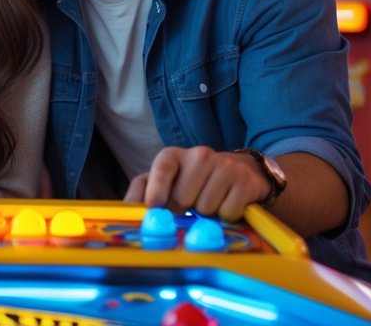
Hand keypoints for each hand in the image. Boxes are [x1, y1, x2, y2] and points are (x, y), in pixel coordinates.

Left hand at [123, 146, 269, 221]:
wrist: (241, 173)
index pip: (162, 168)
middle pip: (183, 197)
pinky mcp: (244, 180)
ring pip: (205, 207)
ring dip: (207, 215)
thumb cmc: (195, 182)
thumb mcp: (166, 182)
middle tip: (191, 206)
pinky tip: (227, 205)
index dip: (157, 189)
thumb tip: (127, 208)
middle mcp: (199, 154)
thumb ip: (143, 191)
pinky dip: (226, 217)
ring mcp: (224, 165)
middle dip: (184, 210)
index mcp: (174, 155)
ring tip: (211, 203)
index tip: (154, 208)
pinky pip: (228, 212)